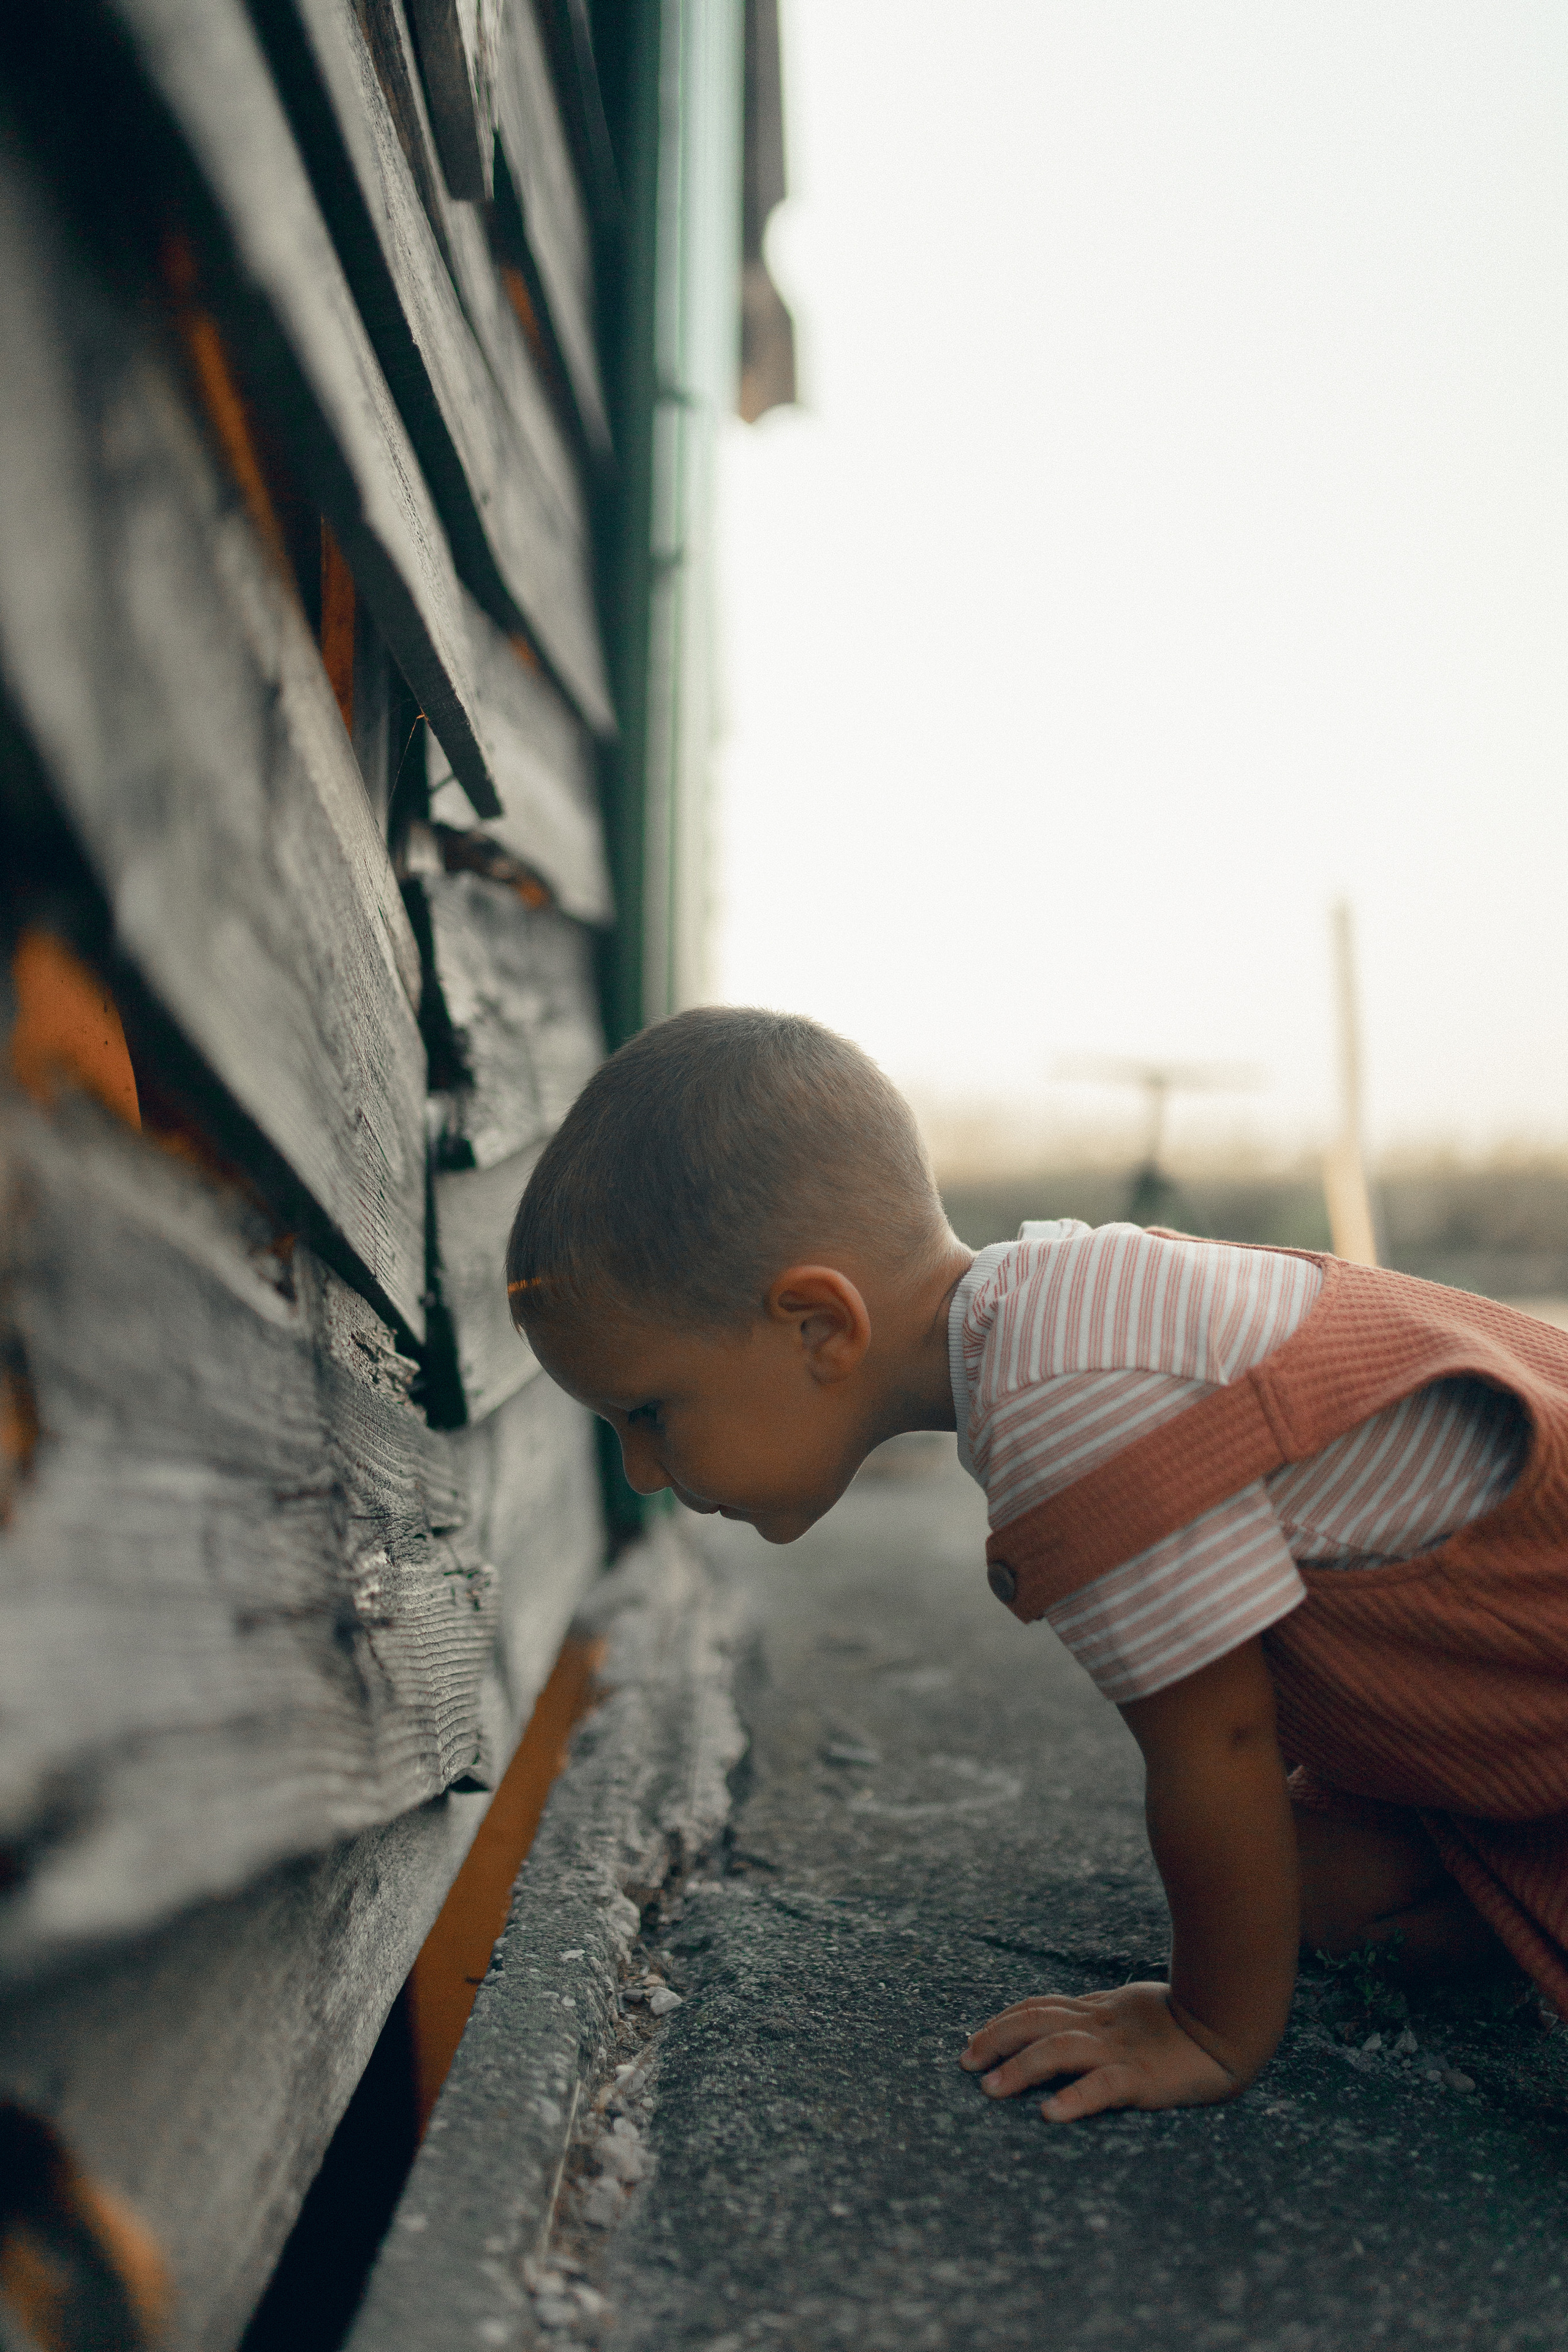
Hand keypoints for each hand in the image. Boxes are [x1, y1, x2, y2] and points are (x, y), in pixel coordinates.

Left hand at [959, 1981, 1241, 2120]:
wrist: (1232, 2027)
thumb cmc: (1185, 2020)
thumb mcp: (1133, 2009)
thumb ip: (1099, 2013)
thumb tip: (1061, 2018)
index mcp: (1100, 2010)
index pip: (1040, 2007)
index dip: (1002, 2020)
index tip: (973, 2039)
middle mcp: (1102, 2025)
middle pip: (1036, 2022)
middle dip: (995, 2039)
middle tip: (965, 2063)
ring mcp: (1121, 2050)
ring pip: (1059, 2050)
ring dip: (1020, 2068)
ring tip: (991, 2089)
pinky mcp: (1143, 2079)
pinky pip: (1102, 2087)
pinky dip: (1074, 2098)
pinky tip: (1050, 2113)